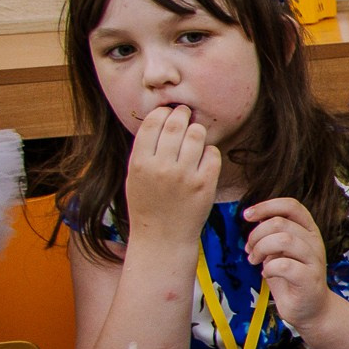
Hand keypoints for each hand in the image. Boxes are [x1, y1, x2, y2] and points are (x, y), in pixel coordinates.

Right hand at [125, 105, 219, 250]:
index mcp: (140, 163)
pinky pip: (213, 154)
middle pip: (176, 125)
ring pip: (197, 135)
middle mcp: (162, 167)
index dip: (162, 112)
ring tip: (195, 134)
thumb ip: (145, 150)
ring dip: (197, 130)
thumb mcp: (135, 176)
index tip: (167, 111)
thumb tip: (161, 118)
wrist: (163, 236)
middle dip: (181, 114)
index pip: (152, 123)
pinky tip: (203, 157)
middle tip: (184, 113)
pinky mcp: (205, 184)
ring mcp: (185, 176)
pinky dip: (209, 151)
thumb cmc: (148, 204)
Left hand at [242, 198, 334, 328]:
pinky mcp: (309, 279)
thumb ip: (273, 234)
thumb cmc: (292, 279)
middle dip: (256, 234)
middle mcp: (315, 242)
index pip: (292, 206)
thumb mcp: (280, 251)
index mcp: (308, 231)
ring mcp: (314, 260)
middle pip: (280, 222)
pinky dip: (268, 268)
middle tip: (249, 250)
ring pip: (284, 240)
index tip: (247, 216)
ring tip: (255, 261)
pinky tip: (267, 274)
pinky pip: (284, 265)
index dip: (267, 206)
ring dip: (261, 249)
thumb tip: (254, 217)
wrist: (310, 309)